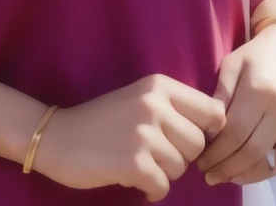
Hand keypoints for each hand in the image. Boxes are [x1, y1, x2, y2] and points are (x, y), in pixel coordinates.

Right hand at [33, 74, 226, 201]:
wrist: (58, 136)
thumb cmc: (103, 120)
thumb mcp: (140, 99)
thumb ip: (174, 108)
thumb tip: (217, 129)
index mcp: (159, 85)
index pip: (212, 111)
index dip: (207, 132)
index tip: (186, 140)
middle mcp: (154, 104)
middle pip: (198, 144)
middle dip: (181, 156)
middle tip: (155, 155)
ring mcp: (144, 133)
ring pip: (181, 167)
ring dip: (164, 173)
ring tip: (140, 163)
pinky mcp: (133, 162)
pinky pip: (163, 186)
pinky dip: (151, 189)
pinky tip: (133, 179)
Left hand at [196, 23, 275, 186]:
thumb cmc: (256, 54)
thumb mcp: (231, 65)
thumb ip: (220, 96)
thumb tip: (208, 131)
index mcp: (258, 90)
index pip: (232, 132)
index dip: (214, 151)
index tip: (200, 160)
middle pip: (247, 151)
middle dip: (224, 167)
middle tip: (207, 174)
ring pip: (265, 161)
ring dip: (241, 174)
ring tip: (222, 176)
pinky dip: (263, 172)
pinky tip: (245, 172)